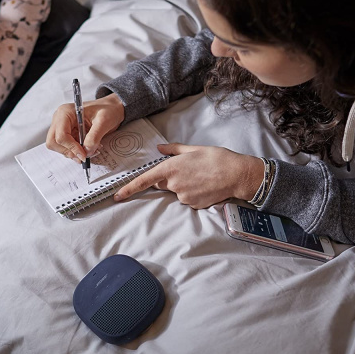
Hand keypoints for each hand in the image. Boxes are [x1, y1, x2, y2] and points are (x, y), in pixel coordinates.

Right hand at [46, 93, 124, 162]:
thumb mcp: (104, 121)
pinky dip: (76, 152)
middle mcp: (60, 119)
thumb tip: (86, 151)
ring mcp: (62, 127)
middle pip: (53, 142)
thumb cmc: (108, 109)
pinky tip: (88, 148)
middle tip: (83, 156)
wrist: (112, 109)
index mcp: (65, 112)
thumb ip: (94, 137)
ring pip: (58, 147)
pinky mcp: (67, 134)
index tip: (84, 155)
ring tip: (90, 150)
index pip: (61, 135)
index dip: (72, 148)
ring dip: (73, 153)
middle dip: (68, 151)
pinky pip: (66, 147)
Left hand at [114, 143, 264, 208]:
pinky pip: (187, 199)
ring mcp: (184, 196)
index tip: (117, 196)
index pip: (144, 180)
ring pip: (176, 191)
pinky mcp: (194, 205)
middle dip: (170, 178)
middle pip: (162, 183)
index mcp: (171, 168)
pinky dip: (193, 192)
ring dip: (183, 185)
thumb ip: (173, 150)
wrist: (238, 174)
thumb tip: (159, 148)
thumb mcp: (193, 149)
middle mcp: (174, 184)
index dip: (129, 189)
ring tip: (201, 176)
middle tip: (189, 169)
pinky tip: (205, 185)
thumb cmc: (216, 158)